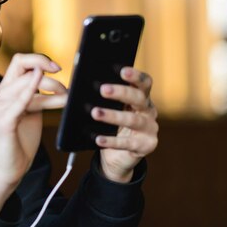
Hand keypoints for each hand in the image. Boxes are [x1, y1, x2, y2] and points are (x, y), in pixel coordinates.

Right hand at [0, 54, 66, 213]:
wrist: (11, 167)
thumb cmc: (21, 139)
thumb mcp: (32, 111)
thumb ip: (38, 94)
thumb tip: (57, 79)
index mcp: (4, 90)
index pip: (19, 61)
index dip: (39, 59)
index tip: (57, 68)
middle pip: (26, 69)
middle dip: (50, 76)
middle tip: (65, 89)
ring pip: (28, 84)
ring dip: (53, 90)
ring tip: (66, 99)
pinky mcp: (3, 120)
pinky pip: (20, 101)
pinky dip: (32, 92)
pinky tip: (46, 93)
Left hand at [92, 67, 158, 182]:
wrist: (117, 156)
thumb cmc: (110, 126)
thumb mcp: (108, 109)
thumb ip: (99, 97)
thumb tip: (77, 87)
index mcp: (141, 97)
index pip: (144, 82)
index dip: (135, 76)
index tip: (122, 70)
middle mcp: (149, 110)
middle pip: (139, 98)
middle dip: (121, 92)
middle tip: (103, 89)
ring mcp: (149, 129)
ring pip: (132, 120)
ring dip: (113, 116)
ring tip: (95, 113)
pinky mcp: (145, 146)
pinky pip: (127, 143)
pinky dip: (111, 141)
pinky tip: (98, 139)